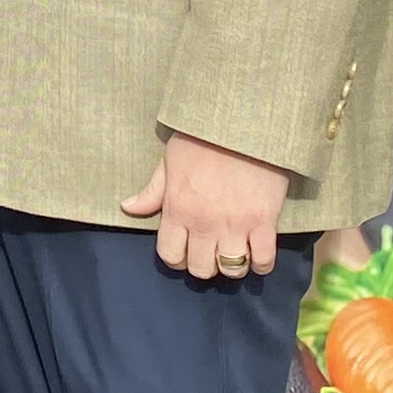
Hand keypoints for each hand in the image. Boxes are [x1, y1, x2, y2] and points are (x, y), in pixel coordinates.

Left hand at [118, 127, 289, 280]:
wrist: (244, 123)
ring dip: (231, 266)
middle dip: (203, 264)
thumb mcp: (170, 160)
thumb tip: (128, 207)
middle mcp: (204, 223)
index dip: (176, 258)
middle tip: (210, 252)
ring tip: (233, 253)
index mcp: (178, 209)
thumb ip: (152, 190)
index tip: (185, 252)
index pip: (170, 254)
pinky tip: (257, 255)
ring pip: (231, 269)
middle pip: (201, 269)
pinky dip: (261, 265)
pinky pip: (263, 259)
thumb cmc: (203, 137)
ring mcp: (235, 225)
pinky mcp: (264, 221)